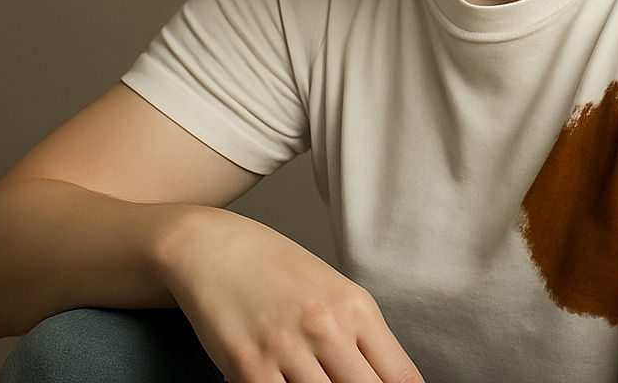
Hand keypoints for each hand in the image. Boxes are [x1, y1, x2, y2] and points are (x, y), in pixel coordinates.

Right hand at [156, 206, 422, 382]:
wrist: (216, 247)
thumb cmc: (277, 270)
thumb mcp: (332, 292)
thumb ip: (359, 337)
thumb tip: (385, 378)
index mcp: (356, 306)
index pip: (401, 376)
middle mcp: (327, 326)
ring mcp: (287, 348)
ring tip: (312, 379)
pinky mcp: (248, 367)